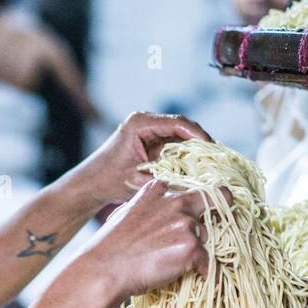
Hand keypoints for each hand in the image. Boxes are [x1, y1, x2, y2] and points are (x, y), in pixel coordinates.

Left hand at [72, 111, 211, 211]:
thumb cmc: (109, 182)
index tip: (213, 150)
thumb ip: (166, 181)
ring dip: (195, 149)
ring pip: (180, 135)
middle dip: (201, 142)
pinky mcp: (150, 140)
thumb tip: (197, 186)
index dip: (199, 136)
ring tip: (211, 164)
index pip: (178, 124)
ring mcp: (148, 130)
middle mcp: (145, 121)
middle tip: (217, 159)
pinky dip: (186, 154)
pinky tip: (197, 167)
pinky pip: (174, 144)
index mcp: (140, 124)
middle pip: (183, 127)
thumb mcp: (139, 182)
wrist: (90, 184)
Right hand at [83, 176, 216, 302]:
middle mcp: (176, 202)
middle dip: (205, 226)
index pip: (194, 189)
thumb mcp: (126, 213)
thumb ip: (147, 207)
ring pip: (207, 238)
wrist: (105, 269)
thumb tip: (156, 216)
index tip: (208, 211)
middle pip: (208, 211)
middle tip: (199, 241)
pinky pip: (209, 264)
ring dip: (199, 251)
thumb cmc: (110, 246)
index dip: (202, 203)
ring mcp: (185, 225)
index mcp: (159, 190)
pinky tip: (200, 279)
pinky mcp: (191, 248)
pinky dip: (207, 273)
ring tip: (179, 264)